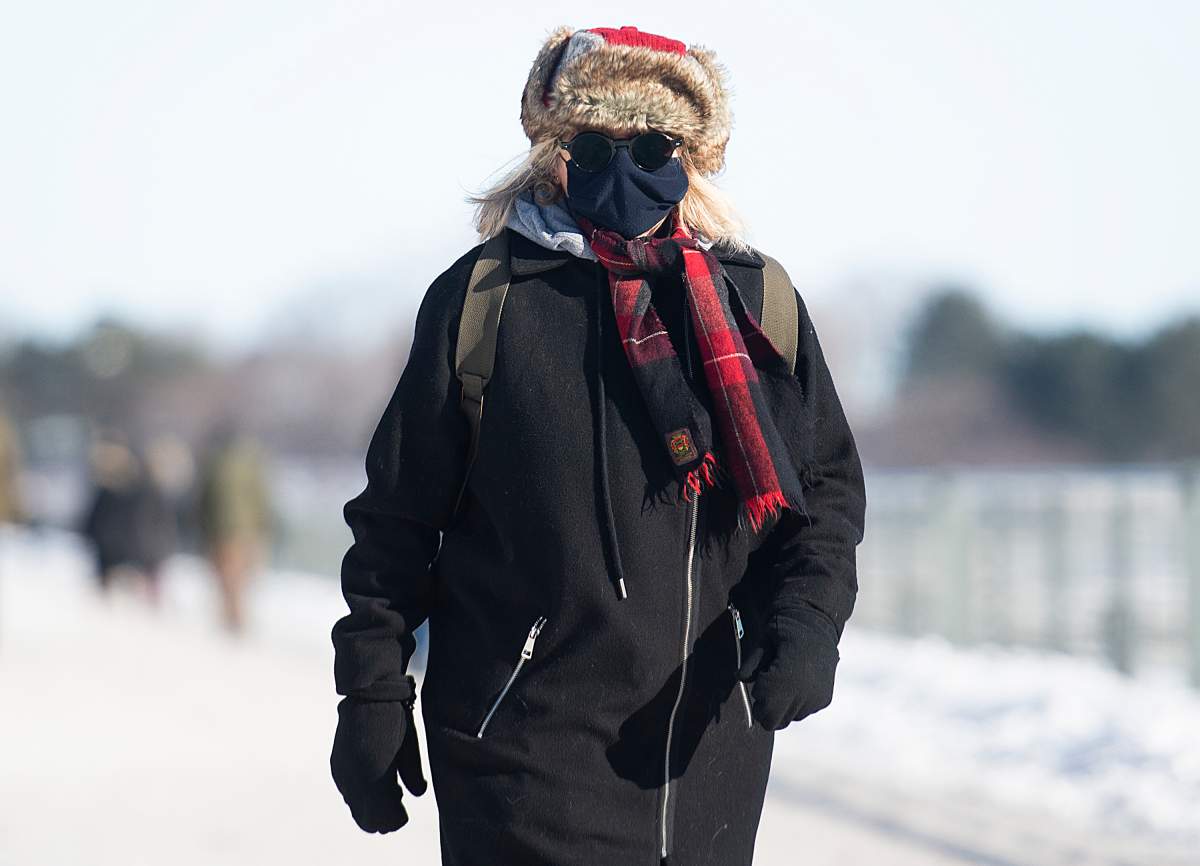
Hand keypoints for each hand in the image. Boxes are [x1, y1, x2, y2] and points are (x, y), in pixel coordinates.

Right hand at [330, 680, 427, 832]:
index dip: (395, 820)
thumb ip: (413, 775)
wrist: (368, 694)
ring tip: (390, 792)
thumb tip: (417, 794)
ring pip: (355, 807)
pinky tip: (375, 781)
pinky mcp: (337, 766)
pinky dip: (361, 794)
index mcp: (375, 776)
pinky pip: (348, 792)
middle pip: (367, 819)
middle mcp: (354, 779)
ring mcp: (343, 773)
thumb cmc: (395, 718)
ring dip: (371, 806)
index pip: (383, 818)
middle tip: (398, 807)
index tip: (404, 815)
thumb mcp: (410, 747)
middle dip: (383, 818)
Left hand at [736, 602, 840, 730]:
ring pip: (790, 717)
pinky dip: (798, 702)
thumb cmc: (782, 632)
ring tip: (785, 680)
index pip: (766, 714)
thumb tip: (739, 678)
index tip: (760, 682)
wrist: (814, 623)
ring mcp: (816, 699)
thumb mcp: (762, 644)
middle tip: (768, 685)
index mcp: (785, 681)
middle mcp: (803, 695)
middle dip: (768, 707)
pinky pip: (804, 710)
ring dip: (783, 705)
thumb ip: (750, 665)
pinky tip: (798, 682)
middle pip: (777, 722)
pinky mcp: (824, 699)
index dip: (759, 702)